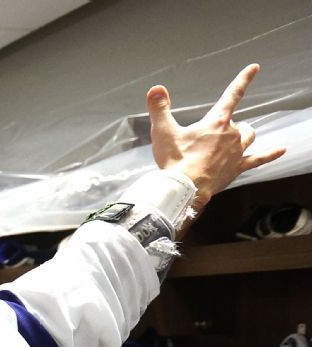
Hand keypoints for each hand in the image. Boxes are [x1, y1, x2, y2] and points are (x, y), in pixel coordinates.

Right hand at [146, 64, 284, 202]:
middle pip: (234, 121)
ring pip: (248, 136)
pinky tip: (281, 150)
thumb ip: (160, 109)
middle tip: (209, 131)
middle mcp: (231, 134)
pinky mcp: (238, 167)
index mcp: (216, 122)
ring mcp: (237, 151)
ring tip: (242, 131)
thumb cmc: (175, 160)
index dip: (243, 79)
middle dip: (224, 123)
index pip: (232, 94)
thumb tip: (156, 89)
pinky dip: (271, 154)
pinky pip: (259, 159)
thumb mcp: (162, 132)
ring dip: (245, 131)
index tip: (254, 68)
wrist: (185, 188)